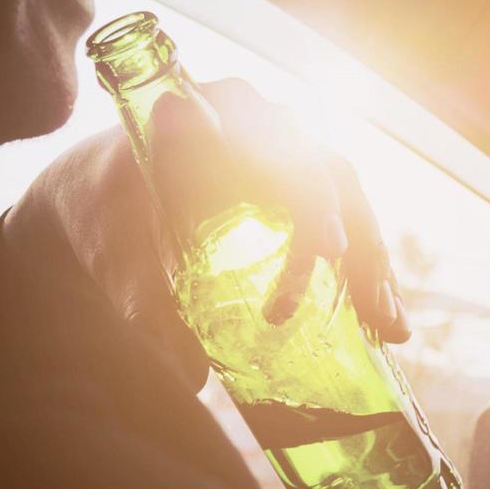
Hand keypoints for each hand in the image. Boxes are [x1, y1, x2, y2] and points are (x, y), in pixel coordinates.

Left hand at [0, 78, 410, 390]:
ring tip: (391, 329)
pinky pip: (346, 219)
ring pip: (352, 202)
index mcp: (226, 111)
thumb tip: (190, 377)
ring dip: (376, 266)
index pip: (285, 155)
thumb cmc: (105, 209)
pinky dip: (364, 267)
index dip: (318, 205)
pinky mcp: (300, 185)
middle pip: (337, 182)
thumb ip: (144, 304)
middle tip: (378, 314)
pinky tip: (379, 317)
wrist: (98, 188)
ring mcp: (291, 150)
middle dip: (366, 252)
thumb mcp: (115, 250)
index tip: (331, 254)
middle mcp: (271, 122)